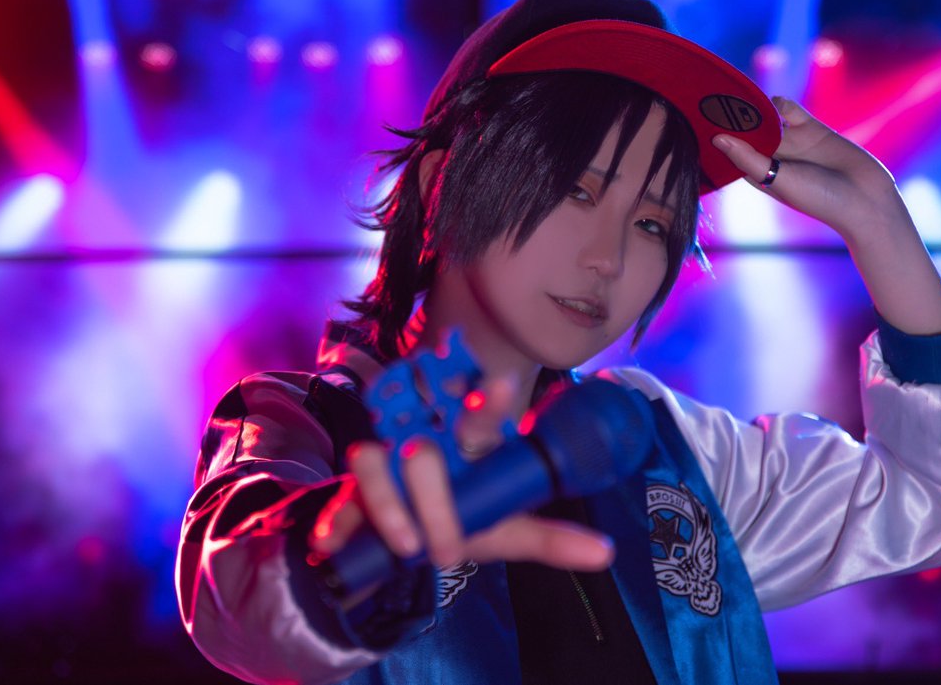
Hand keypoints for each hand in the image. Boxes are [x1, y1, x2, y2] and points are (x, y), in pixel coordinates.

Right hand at [308, 375, 614, 571]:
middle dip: (435, 498)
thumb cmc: (456, 520)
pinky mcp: (347, 495)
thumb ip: (549, 539)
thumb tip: (605, 552)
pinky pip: (338, 504)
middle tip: (448, 547)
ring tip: (406, 546)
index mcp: (465, 445)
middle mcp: (422, 444)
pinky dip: (337, 525)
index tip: (504, 388)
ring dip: (390, 508)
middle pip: (426, 449)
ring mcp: (382, 467)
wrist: (395, 541)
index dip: (489, 402)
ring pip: (378, 467)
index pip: (479, 415)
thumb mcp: (502, 532)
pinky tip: (335, 542)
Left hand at [712, 96, 904, 242]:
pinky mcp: (813, 129)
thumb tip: (717, 138)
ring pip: (766, 118)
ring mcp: (792, 142)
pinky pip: (791, 110)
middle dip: (731, 118)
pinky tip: (772, 102)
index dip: (716, 138)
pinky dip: (780, 103)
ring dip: (754, 108)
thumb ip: (749, 158)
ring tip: (735, 94)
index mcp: (758, 174)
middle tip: (709, 98)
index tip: (695, 122)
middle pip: (746, 131)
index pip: (730, 151)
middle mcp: (773, 157)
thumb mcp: (778, 178)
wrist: (865, 198)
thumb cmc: (817, 198)